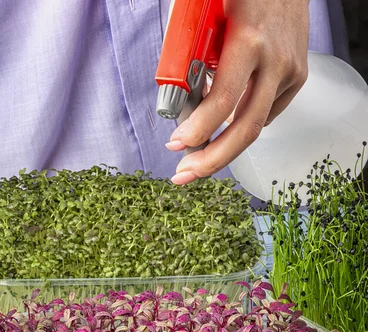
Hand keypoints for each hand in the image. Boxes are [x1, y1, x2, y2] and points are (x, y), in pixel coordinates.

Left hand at [167, 0, 309, 184]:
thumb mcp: (205, 16)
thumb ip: (190, 55)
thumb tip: (179, 101)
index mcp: (248, 40)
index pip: (223, 100)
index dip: (198, 130)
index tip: (176, 144)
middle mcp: (275, 60)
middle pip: (246, 129)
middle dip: (212, 159)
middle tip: (185, 173)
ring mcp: (291, 71)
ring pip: (256, 126)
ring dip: (225, 148)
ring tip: (198, 157)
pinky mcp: (298, 76)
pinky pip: (267, 112)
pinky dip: (243, 123)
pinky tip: (226, 125)